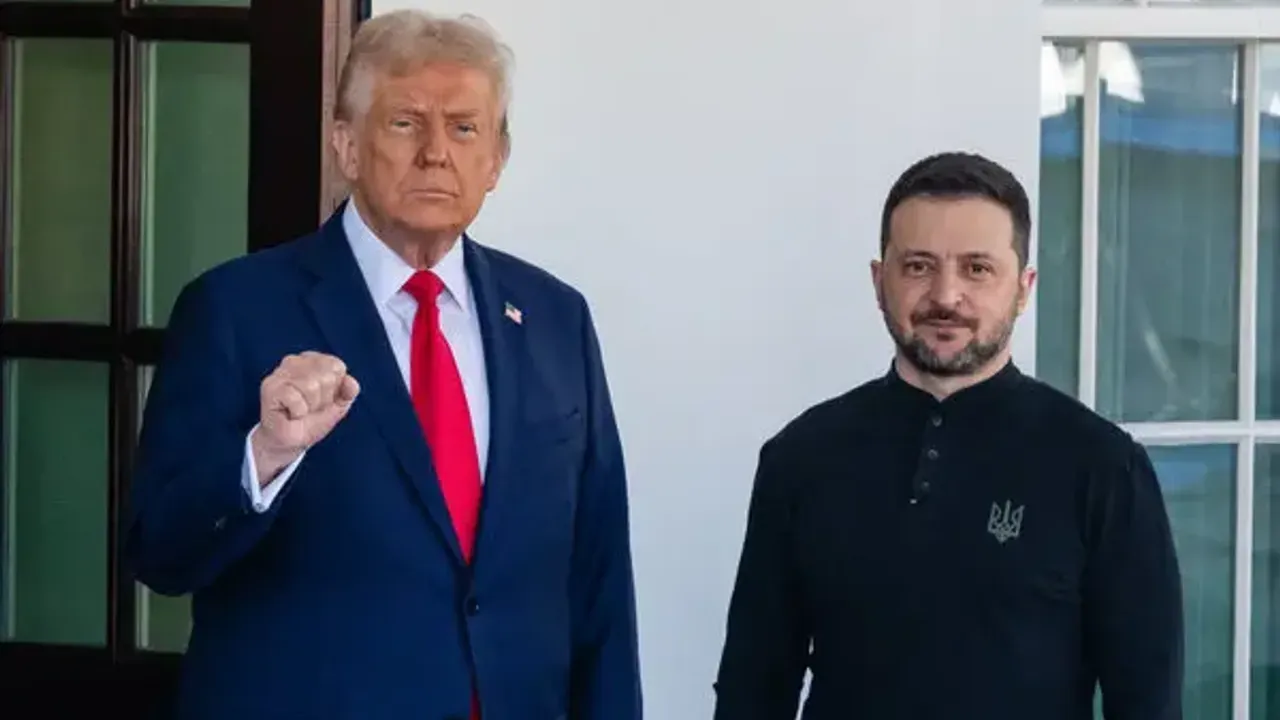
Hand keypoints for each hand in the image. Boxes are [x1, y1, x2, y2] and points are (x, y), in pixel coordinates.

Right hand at [252, 351, 359, 483]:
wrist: (291, 442)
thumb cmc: (311, 420)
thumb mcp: (337, 406)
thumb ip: (348, 392)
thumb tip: (352, 382)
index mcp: (313, 360)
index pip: (336, 366)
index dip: (334, 390)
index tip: (322, 400)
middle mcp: (295, 361)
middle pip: (326, 376)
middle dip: (323, 400)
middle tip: (310, 408)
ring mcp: (280, 373)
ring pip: (311, 386)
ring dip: (310, 406)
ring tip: (300, 411)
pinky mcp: (270, 387)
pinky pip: (296, 398)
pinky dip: (298, 412)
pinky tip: (290, 414)